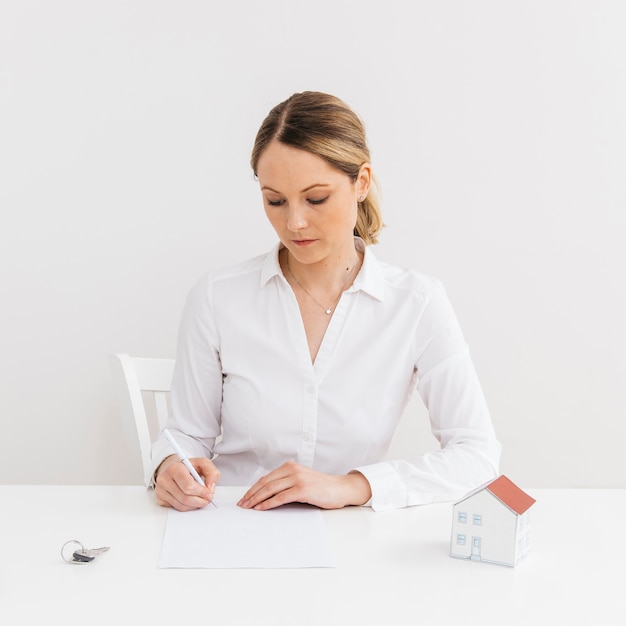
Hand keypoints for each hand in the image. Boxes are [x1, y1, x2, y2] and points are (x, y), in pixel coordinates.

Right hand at [155, 455, 219, 511]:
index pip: (188, 486)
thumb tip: (210, 488)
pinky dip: (188, 507)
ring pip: (182, 506)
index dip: (201, 492)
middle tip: (208, 498)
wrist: (175, 469)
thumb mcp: (203, 464)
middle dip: (200, 501)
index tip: (209, 493)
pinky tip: (192, 500)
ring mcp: (161, 491)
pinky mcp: (160, 499)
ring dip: (195, 505)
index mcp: (174, 468)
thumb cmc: (189, 467)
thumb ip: (212, 473)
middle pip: (185, 498)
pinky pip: (177, 508)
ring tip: (201, 499)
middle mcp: (164, 479)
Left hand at [237, 461, 371, 510]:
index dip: (253, 489)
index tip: (244, 498)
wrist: (340, 489)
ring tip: (248, 508)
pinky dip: (268, 503)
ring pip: (271, 489)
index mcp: (290, 466)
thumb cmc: (321, 487)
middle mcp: (292, 470)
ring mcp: (297, 478)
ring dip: (257, 499)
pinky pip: (281, 497)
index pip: (266, 478)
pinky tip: (261, 508)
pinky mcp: (302, 489)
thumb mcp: (301, 480)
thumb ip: (286, 483)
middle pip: (265, 483)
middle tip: (242, 505)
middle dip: (251, 495)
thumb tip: (265, 495)